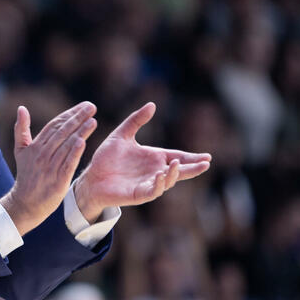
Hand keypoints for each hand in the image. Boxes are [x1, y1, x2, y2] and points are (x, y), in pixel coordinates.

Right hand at [0, 101, 96, 234]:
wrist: (25, 203)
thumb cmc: (26, 175)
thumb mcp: (21, 150)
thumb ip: (21, 129)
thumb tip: (21, 108)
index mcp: (36, 146)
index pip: (55, 125)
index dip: (69, 114)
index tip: (83, 106)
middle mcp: (43, 154)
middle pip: (62, 132)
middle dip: (77, 118)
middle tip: (92, 107)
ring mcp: (50, 167)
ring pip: (66, 146)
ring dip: (80, 132)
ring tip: (92, 120)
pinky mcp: (58, 180)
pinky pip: (67, 164)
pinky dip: (75, 153)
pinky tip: (83, 142)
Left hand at [73, 102, 210, 221]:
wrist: (91, 177)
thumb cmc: (106, 158)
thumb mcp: (122, 135)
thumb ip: (136, 120)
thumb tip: (152, 104)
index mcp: (153, 158)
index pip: (177, 156)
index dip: (191, 157)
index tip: (207, 157)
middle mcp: (154, 171)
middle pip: (178, 171)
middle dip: (192, 168)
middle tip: (206, 163)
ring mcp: (147, 184)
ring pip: (167, 181)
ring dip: (174, 174)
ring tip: (177, 164)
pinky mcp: (138, 194)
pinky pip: (152, 191)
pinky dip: (158, 184)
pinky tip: (160, 175)